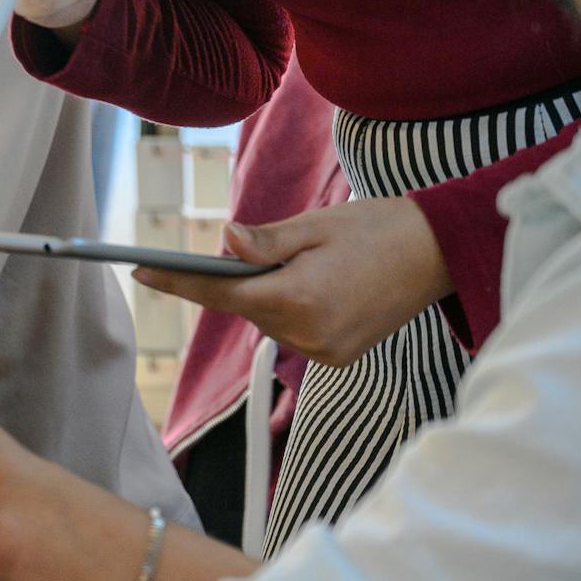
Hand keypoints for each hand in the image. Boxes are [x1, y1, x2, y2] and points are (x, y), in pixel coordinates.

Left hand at [134, 196, 455, 368]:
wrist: (442, 253)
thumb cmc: (379, 227)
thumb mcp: (316, 224)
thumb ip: (265, 241)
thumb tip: (224, 244)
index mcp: (299, 298)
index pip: (220, 294)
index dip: (177, 282)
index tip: (138, 270)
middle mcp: (309, 335)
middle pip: (245, 308)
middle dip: (238, 280)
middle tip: (252, 248)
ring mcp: (326, 352)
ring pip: (269, 321)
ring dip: (268, 295)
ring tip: (304, 263)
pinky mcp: (340, 357)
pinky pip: (295, 332)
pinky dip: (292, 310)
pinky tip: (319, 285)